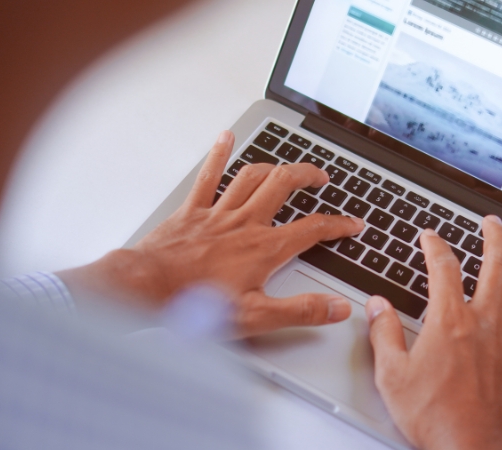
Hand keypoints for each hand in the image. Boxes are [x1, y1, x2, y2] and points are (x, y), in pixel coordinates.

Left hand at [58, 130, 364, 337]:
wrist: (149, 288)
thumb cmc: (196, 304)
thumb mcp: (257, 317)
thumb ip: (301, 311)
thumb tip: (337, 308)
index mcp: (264, 248)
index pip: (312, 229)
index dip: (338, 225)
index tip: (353, 224)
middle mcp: (245, 223)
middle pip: (284, 186)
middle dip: (307, 176)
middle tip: (322, 177)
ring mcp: (218, 213)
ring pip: (252, 177)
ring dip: (273, 166)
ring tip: (286, 165)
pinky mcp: (192, 211)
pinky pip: (209, 176)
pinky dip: (219, 155)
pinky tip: (225, 138)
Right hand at [365, 216, 501, 449]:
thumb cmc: (437, 422)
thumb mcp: (392, 377)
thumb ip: (383, 335)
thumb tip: (376, 306)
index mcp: (450, 323)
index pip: (443, 267)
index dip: (435, 244)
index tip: (430, 236)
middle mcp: (487, 325)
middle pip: (498, 264)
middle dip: (495, 235)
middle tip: (491, 223)